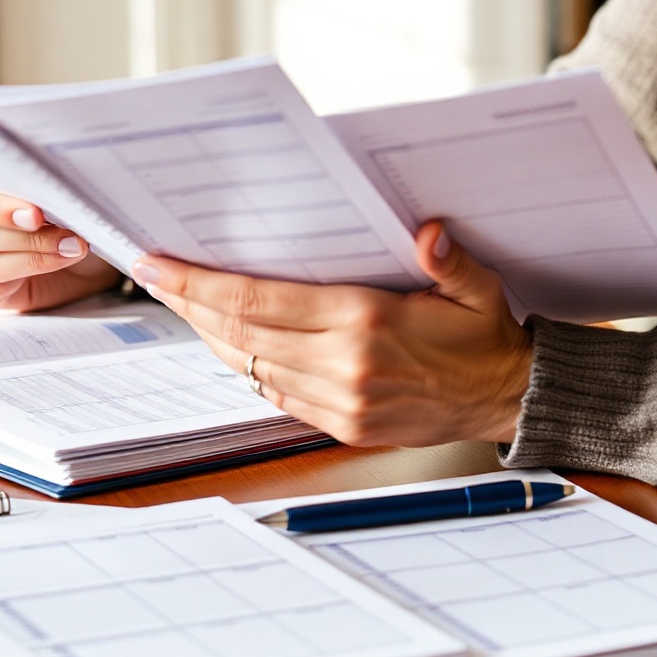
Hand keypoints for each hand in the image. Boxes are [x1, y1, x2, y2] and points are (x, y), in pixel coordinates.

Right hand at [0, 158, 119, 312]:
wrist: (74, 224)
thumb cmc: (48, 185)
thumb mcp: (36, 169)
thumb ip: (24, 172)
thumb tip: (39, 189)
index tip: (34, 214)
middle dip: (22, 233)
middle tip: (66, 229)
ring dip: (36, 252)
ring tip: (73, 243)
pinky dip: (35, 269)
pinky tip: (64, 256)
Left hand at [134, 223, 533, 447]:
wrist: (506, 398)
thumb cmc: (484, 338)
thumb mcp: (476, 288)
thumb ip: (448, 258)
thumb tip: (428, 231)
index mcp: (367, 323)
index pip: (262, 301)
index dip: (202, 283)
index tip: (161, 264)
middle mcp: (345, 365)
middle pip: (241, 332)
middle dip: (189, 301)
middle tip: (150, 274)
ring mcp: (340, 401)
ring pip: (250, 365)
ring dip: (210, 334)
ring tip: (180, 301)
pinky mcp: (343, 425)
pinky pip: (276, 393)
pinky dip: (245, 365)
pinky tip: (229, 342)